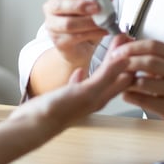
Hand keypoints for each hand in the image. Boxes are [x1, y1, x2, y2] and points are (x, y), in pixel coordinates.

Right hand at [12, 35, 133, 134]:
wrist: (31, 125)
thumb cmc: (57, 111)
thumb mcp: (86, 91)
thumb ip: (106, 76)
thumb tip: (126, 60)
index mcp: (102, 96)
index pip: (125, 76)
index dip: (130, 59)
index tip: (131, 42)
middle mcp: (94, 98)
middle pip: (114, 75)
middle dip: (120, 57)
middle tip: (123, 38)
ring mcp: (81, 98)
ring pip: (100, 78)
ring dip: (107, 62)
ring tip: (110, 47)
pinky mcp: (67, 98)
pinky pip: (80, 84)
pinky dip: (85, 74)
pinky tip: (80, 70)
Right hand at [42, 0, 112, 68]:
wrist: (80, 49)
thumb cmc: (86, 23)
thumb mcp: (96, 7)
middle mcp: (53, 6)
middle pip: (61, 3)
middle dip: (80, 5)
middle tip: (97, 7)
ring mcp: (53, 24)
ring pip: (69, 23)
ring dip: (90, 23)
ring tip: (104, 24)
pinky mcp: (58, 40)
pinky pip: (75, 37)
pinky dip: (92, 34)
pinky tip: (103, 31)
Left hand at [109, 39, 163, 135]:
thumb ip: (155, 57)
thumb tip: (126, 44)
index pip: (154, 45)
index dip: (132, 47)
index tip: (118, 51)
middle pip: (150, 61)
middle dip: (127, 61)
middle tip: (113, 65)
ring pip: (145, 82)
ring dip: (127, 81)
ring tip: (118, 81)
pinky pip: (145, 101)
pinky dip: (131, 96)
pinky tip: (126, 95)